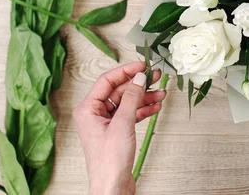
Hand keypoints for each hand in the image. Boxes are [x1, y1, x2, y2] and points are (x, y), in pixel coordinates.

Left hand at [74, 62, 166, 194]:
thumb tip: (139, 78)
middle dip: (139, 84)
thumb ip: (131, 98)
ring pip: (127, 102)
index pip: (107, 81)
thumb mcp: (122, 124)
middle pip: (119, 91)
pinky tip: (155, 106)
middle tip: (156, 77)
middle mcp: (95, 114)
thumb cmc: (109, 162)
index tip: (142, 66)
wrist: (112, 187)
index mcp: (88, 109)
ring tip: (161, 94)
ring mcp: (106, 123)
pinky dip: (143, 110)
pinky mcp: (117, 132)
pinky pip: (131, 114)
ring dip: (144, 97)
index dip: (126, 71)